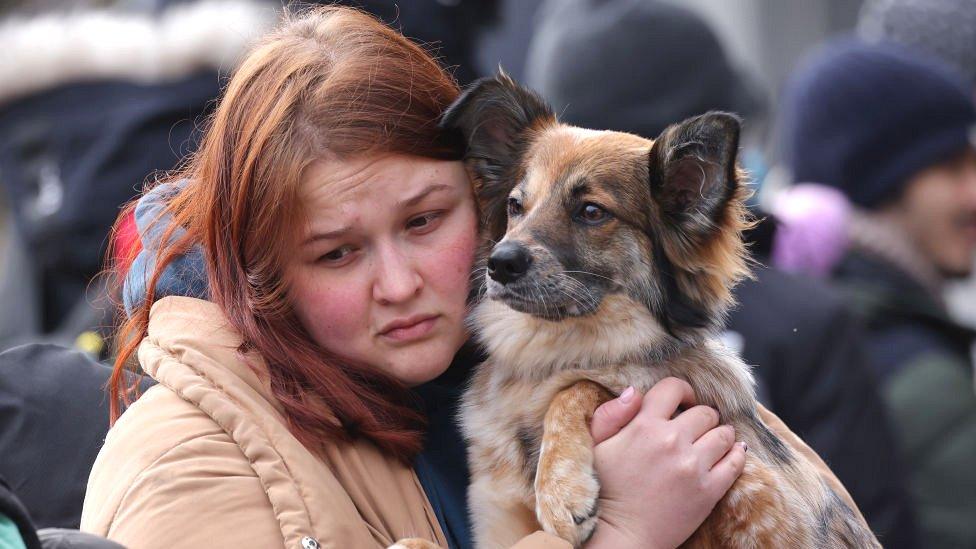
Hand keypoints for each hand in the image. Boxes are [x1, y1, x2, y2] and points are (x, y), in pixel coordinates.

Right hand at [584, 378, 745, 548]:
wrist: (621, 534)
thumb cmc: (606, 489)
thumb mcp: (597, 445)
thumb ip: (611, 413)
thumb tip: (634, 391)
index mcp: (644, 425)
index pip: (674, 388)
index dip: (681, 391)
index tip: (682, 402)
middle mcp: (672, 441)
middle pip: (704, 412)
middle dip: (701, 417)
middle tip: (695, 429)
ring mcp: (693, 466)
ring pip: (724, 434)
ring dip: (719, 435)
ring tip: (711, 442)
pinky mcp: (709, 490)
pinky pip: (735, 463)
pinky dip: (736, 454)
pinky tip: (731, 453)